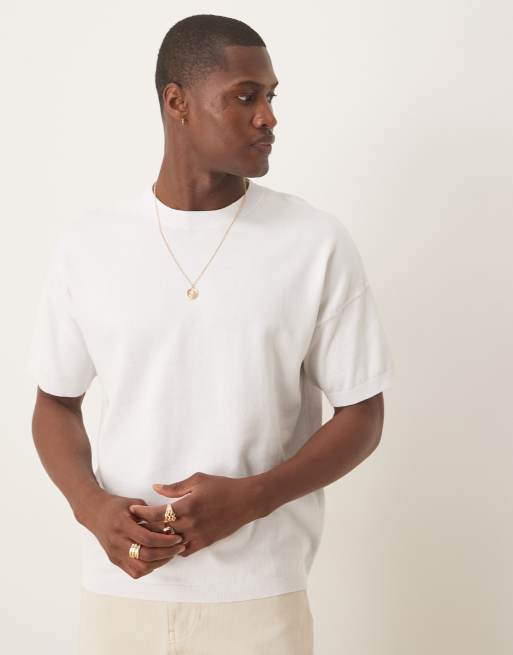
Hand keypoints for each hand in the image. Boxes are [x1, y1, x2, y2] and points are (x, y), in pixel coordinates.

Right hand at [76, 490, 185, 578]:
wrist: (95, 513)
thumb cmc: (116, 506)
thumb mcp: (134, 504)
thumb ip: (150, 514)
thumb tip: (170, 524)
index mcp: (122, 525)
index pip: (147, 539)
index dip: (165, 540)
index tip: (178, 537)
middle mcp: (117, 542)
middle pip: (146, 556)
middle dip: (167, 553)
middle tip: (179, 546)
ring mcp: (115, 554)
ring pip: (141, 568)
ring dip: (159, 563)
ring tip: (171, 553)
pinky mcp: (115, 560)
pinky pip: (134, 572)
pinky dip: (148, 568)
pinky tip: (157, 559)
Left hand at [128, 472, 263, 557]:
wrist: (246, 501)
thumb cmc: (222, 487)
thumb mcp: (198, 480)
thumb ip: (175, 487)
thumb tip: (156, 488)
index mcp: (187, 506)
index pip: (157, 513)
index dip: (142, 513)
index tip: (131, 511)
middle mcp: (190, 524)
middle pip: (160, 531)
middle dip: (146, 527)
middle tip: (134, 524)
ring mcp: (197, 536)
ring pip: (170, 544)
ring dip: (159, 540)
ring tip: (148, 535)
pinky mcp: (205, 543)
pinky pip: (183, 551)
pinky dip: (174, 548)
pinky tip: (168, 542)